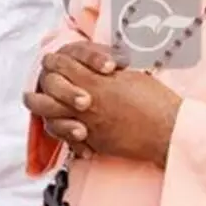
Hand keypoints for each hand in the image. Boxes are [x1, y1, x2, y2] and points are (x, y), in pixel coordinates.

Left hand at [34, 52, 182, 166]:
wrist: (169, 130)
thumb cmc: (156, 101)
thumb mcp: (129, 76)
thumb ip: (103, 72)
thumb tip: (90, 68)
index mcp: (95, 82)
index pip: (60, 65)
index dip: (54, 62)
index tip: (54, 62)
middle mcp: (86, 104)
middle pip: (48, 91)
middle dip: (40, 84)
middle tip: (39, 84)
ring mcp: (87, 125)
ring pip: (50, 117)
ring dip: (42, 110)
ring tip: (36, 105)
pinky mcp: (94, 144)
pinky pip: (67, 139)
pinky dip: (62, 132)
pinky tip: (64, 127)